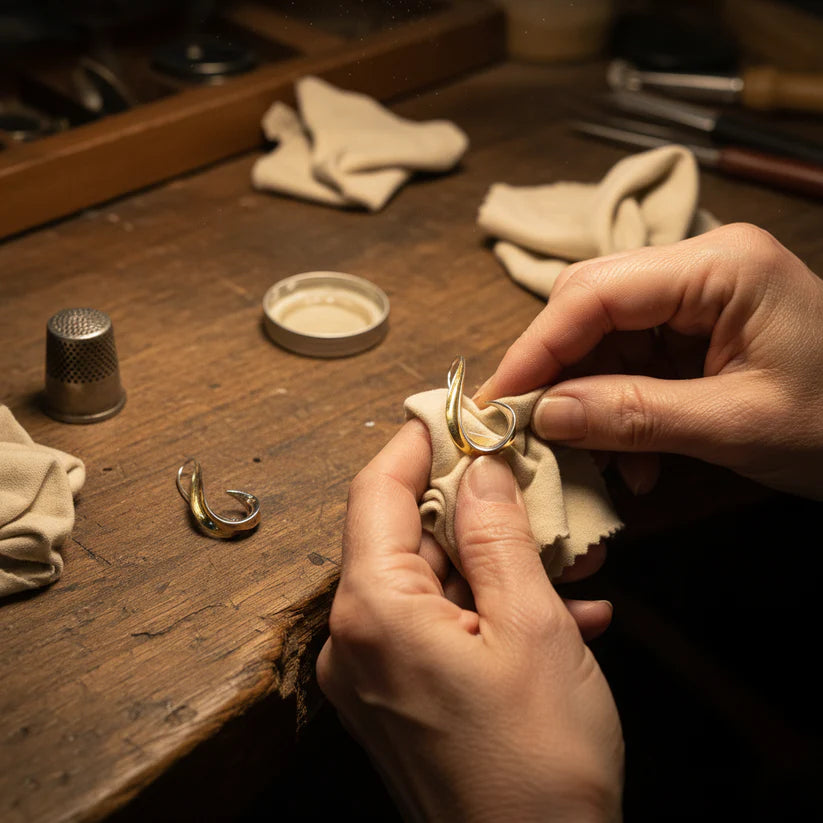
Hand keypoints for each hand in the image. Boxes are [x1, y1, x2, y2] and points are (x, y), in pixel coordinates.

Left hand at [316, 420, 623, 822]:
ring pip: (431, 582)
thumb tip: (480, 468)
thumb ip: (497, 534)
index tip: (452, 414)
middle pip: (405, 536)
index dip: (416, 444)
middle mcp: (354, 640)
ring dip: (495, 564)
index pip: (377, 493)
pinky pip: (439, 629)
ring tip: (565, 561)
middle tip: (528, 486)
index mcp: (374, 611)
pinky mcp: (400, 701)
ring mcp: (373, 676)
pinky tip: (562, 616)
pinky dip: (491, 612)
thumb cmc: (536, 765)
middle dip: (472, 509)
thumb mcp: (531, 626)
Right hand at [478, 223, 822, 499]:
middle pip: (592, 305)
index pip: (595, 293)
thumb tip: (543, 415)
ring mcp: (701, 293)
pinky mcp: (700, 326)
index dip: (536, 348)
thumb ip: (633, 415)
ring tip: (601, 463)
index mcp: (720, 266)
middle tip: (529, 429)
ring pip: (606, 336)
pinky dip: (621, 408)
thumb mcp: (736, 425)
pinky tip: (636, 460)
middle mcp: (702, 264)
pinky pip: (634, 359)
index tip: (498, 402)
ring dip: (591, 400)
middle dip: (557, 371)